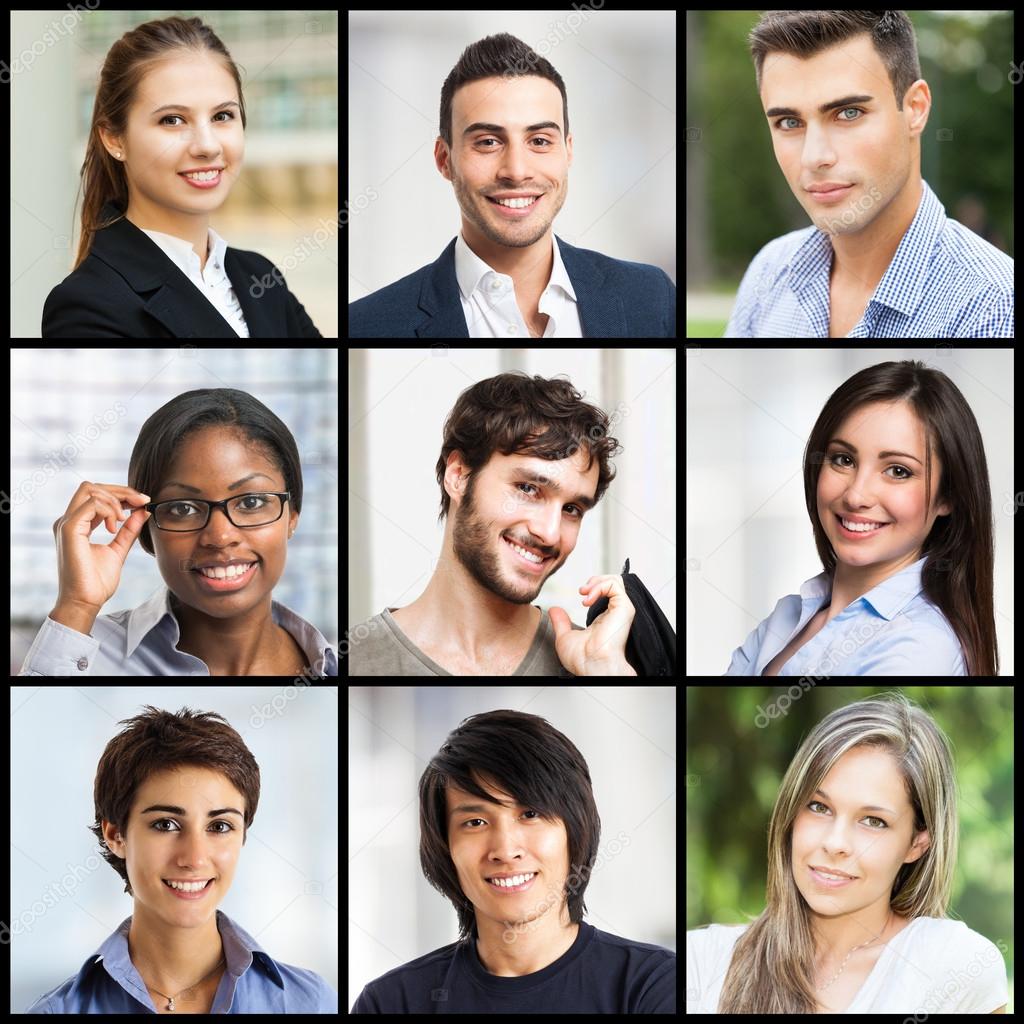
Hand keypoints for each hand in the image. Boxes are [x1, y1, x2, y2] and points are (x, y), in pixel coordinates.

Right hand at [52, 482, 151, 611]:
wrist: (86, 602)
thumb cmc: (97, 582)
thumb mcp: (118, 550)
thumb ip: (128, 530)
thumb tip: (142, 511)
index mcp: (78, 525)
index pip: (96, 495)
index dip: (121, 494)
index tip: (143, 502)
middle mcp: (68, 521)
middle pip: (92, 487)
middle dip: (121, 490)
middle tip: (142, 501)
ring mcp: (66, 523)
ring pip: (90, 490)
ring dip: (116, 500)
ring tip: (124, 520)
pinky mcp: (69, 529)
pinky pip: (91, 504)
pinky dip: (109, 510)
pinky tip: (116, 527)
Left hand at [549, 575, 636, 675]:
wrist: (592, 666)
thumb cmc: (582, 659)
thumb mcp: (566, 636)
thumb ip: (561, 622)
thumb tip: (554, 609)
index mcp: (605, 618)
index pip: (606, 592)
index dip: (593, 588)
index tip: (580, 594)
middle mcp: (616, 613)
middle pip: (613, 583)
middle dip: (595, 580)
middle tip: (582, 590)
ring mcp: (621, 610)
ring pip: (615, 581)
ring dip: (596, 581)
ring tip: (584, 592)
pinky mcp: (624, 608)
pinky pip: (615, 585)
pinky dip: (599, 586)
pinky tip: (588, 598)